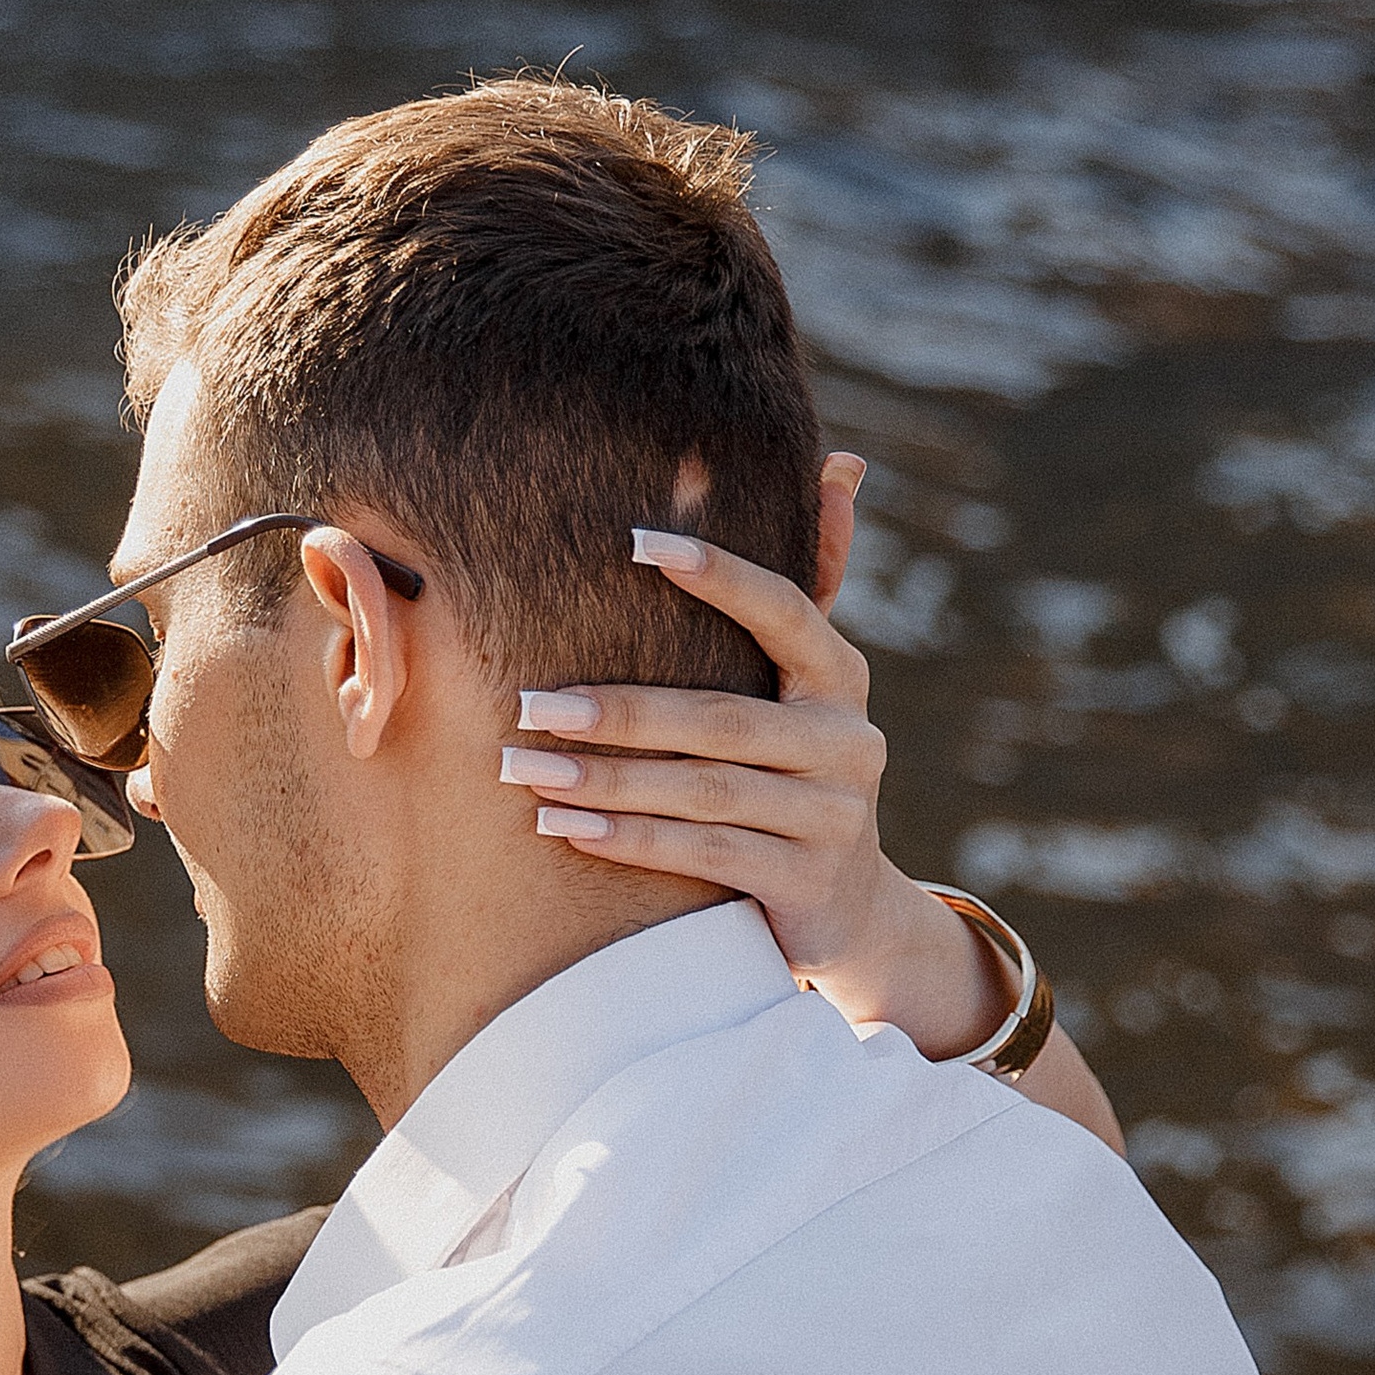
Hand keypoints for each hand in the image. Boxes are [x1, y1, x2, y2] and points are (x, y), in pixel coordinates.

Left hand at [497, 462, 1020, 1057]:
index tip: (634, 543)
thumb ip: (803, 593)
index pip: (786, 611)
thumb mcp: (803, 691)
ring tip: (525, 768)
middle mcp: (849, 741)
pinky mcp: (805, 881)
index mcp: (841, 679)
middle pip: (722, 718)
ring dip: (608, 780)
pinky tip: (565, 828)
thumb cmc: (792, 776)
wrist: (848, 912)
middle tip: (530, 702)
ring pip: (706, 791)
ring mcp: (833, 817)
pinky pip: (706, 854)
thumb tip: (842, 463)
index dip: (720, 575)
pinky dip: (632, 840)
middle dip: (622, 710)